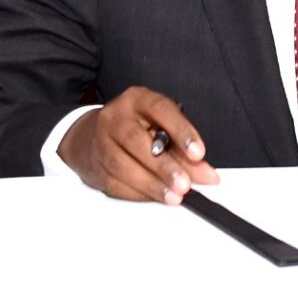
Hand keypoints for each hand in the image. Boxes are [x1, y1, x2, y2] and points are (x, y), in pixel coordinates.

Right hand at [58, 87, 217, 203]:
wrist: (90, 136)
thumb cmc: (134, 126)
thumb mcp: (161, 125)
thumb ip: (184, 149)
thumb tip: (207, 175)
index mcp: (137, 100)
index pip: (160, 109)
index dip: (181, 130)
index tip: (198, 153)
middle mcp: (115, 117)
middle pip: (137, 141)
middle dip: (164, 166)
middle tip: (185, 184)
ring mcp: (101, 142)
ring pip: (123, 166)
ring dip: (152, 185)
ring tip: (174, 196)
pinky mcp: (96, 168)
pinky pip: (116, 185)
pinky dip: (139, 194)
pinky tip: (156, 197)